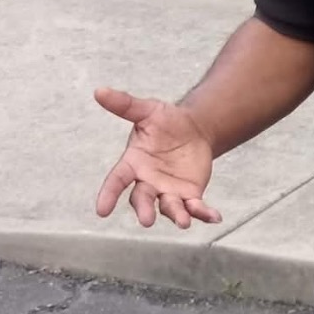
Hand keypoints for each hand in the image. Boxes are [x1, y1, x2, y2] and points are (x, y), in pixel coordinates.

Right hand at [94, 87, 221, 229]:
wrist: (195, 129)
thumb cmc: (166, 122)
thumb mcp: (147, 111)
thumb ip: (125, 105)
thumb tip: (99, 91)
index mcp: (133, 163)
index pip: (117, 180)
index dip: (108, 195)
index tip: (101, 211)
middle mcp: (148, 181)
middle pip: (142, 199)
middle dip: (144, 210)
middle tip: (146, 220)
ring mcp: (168, 191)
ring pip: (169, 207)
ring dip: (176, 215)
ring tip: (183, 222)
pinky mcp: (189, 195)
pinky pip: (195, 207)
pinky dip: (203, 213)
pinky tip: (214, 217)